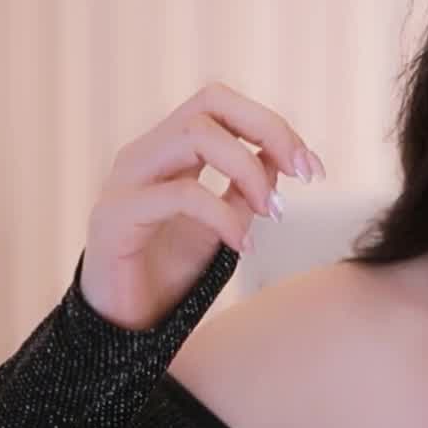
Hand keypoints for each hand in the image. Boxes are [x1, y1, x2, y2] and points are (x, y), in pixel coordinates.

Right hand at [81, 82, 325, 330]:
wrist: (124, 325)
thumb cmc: (170, 271)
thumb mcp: (224, 223)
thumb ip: (247, 187)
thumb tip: (282, 155)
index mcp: (168, 149)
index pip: (221, 104)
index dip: (272, 125)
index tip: (313, 168)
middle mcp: (144, 153)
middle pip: (210, 102)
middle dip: (269, 131)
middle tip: (304, 175)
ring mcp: (125, 180)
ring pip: (194, 135)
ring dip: (248, 170)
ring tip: (273, 212)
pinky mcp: (115, 216)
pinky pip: (180, 195)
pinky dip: (223, 216)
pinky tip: (243, 245)